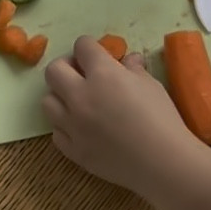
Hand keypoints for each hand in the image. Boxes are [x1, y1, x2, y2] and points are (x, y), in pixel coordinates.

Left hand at [44, 39, 210, 209]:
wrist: (162, 163)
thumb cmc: (161, 119)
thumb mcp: (151, 85)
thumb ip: (134, 69)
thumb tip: (129, 59)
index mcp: (102, 74)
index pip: (82, 46)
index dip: (89, 47)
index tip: (95, 54)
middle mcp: (80, 96)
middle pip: (54, 70)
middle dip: (66, 66)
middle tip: (81, 74)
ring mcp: (73, 125)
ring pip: (47, 102)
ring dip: (60, 97)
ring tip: (77, 102)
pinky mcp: (74, 151)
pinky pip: (56, 133)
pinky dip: (65, 127)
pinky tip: (81, 129)